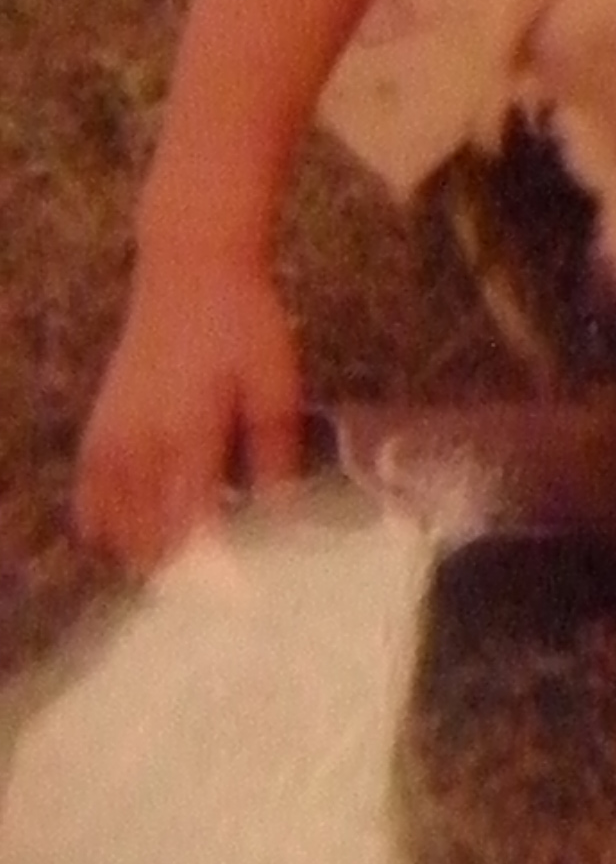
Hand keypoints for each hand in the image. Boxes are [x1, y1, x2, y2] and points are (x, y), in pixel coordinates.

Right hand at [73, 256, 304, 569]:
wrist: (191, 267)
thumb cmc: (243, 320)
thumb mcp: (274, 379)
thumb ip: (274, 447)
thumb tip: (280, 508)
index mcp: (190, 432)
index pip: (192, 520)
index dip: (207, 563)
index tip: (226, 595)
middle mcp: (143, 442)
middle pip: (147, 528)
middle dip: (170, 565)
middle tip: (198, 593)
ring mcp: (113, 432)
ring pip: (114, 514)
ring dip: (135, 547)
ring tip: (163, 574)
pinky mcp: (99, 420)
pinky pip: (87, 486)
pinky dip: (98, 517)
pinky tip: (112, 539)